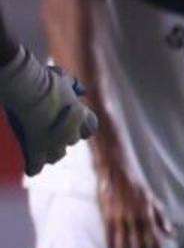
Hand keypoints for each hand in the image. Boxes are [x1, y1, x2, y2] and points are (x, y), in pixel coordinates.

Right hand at [0, 48, 93, 173]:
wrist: (29, 89)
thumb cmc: (44, 80)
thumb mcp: (63, 79)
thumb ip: (72, 86)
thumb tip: (82, 91)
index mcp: (83, 116)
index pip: (90, 128)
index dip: (81, 125)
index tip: (74, 120)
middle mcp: (73, 133)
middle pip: (71, 141)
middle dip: (63, 137)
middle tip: (49, 130)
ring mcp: (55, 143)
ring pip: (57, 155)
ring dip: (50, 151)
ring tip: (41, 147)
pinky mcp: (36, 149)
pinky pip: (36, 166)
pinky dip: (33, 167)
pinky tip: (31, 168)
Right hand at [95, 149, 166, 247]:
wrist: (116, 175)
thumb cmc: (136, 188)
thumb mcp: (153, 202)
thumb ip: (161, 218)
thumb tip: (170, 233)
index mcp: (148, 216)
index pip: (154, 239)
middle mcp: (135, 220)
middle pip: (140, 245)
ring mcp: (121, 220)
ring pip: (125, 244)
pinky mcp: (108, 218)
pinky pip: (110, 237)